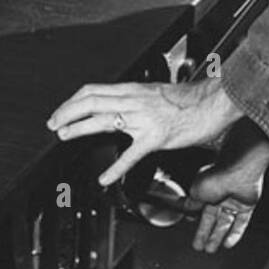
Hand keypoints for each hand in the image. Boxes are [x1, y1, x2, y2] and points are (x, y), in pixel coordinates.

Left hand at [47, 77, 241, 186]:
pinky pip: (131, 154)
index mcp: (133, 90)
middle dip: (67, 112)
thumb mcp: (155, 94)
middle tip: (54, 125)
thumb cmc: (189, 101)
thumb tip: (117, 107)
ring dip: (80, 128)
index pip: (94, 91)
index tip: (61, 112)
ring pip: (104, 120)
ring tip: (66, 137)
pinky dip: (115, 167)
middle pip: (91, 101)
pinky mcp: (156, 137)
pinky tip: (105, 177)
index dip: (72, 101)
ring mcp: (144, 118)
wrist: (214, 102)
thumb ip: (135, 101)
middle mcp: (135, 101)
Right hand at [190, 131, 268, 253]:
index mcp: (206, 191)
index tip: (192, 234)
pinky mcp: (247, 206)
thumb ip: (192, 203)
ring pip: (225, 223)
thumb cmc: (216, 176)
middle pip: (212, 220)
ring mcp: (234, 201)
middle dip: (205, 235)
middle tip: (200, 247)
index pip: (200, 211)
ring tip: (211, 250)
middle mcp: (220, 196)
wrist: (238, 171)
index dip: (196, 224)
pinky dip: (235, 234)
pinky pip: (241, 223)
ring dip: (217, 237)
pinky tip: (228, 244)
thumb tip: (187, 211)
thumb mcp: (196, 192)